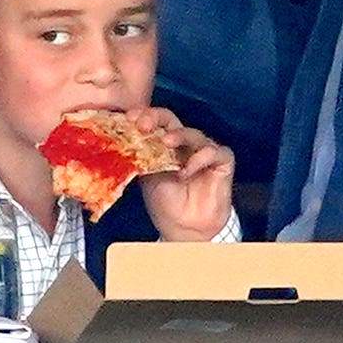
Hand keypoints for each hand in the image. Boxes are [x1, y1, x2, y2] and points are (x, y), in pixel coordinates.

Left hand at [127, 106, 235, 240]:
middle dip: (156, 118)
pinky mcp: (222, 162)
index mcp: (163, 142)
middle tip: (145, 125)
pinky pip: (214, 152)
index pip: (154, 122)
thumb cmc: (165, 201)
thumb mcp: (146, 176)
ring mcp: (204, 150)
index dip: (143, 116)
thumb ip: (139, 157)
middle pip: (171, 120)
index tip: (129, 118)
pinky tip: (187, 170)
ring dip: (179, 136)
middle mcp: (184, 142)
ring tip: (166, 143)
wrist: (183, 226)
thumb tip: (120, 142)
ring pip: (193, 134)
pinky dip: (200, 158)